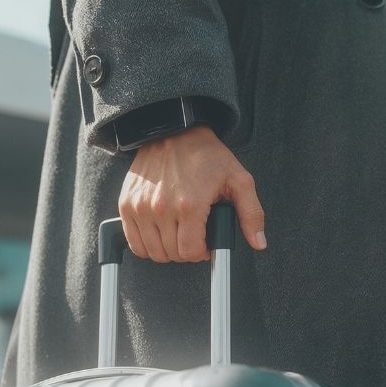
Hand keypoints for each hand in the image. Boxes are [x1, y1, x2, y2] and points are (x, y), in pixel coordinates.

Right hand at [118, 125, 265, 261]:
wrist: (174, 132)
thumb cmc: (206, 155)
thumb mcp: (239, 180)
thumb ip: (252, 214)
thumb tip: (259, 243)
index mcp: (190, 205)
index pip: (190, 252)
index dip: (201, 253)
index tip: (205, 245)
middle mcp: (162, 208)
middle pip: (172, 254)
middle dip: (186, 252)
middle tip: (194, 237)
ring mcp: (140, 207)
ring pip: (152, 252)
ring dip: (167, 250)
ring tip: (178, 234)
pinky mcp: (126, 204)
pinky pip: (134, 242)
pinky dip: (146, 245)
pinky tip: (160, 233)